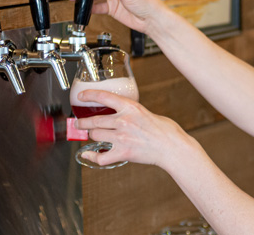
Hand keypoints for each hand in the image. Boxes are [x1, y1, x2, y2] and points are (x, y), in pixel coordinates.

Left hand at [75, 89, 189, 167]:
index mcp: (132, 108)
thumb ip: (134, 114)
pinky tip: (88, 155)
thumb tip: (126, 116)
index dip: (89, 95)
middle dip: (83, 122)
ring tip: (89, 135)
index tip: (81, 96)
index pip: (104, 97)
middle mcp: (124, 121)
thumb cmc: (167, 131)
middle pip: (94, 120)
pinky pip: (100, 156)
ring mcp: (122, 138)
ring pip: (95, 135)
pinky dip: (91, 156)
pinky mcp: (123, 153)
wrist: (174, 148)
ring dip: (90, 135)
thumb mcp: (149, 114)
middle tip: (79, 122)